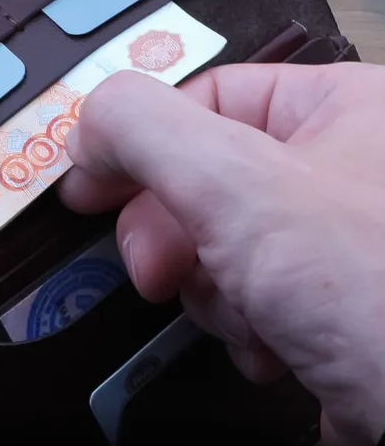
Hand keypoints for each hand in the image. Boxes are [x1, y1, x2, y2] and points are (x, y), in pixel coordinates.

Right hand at [60, 61, 384, 445]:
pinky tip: (275, 349)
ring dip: (215, 292)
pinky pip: (257, 296)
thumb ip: (143, 128)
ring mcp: (345, 241)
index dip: (139, 143)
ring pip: (223, 244)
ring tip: (250, 317)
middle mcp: (351, 165)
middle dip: (177, 237)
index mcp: (345, 106)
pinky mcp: (340, 308)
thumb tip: (90, 124)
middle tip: (159, 270)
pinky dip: (248, 328)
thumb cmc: (367, 288)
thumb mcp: (233, 181)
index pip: (207, 96)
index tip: (89, 188)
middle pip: (207, 178)